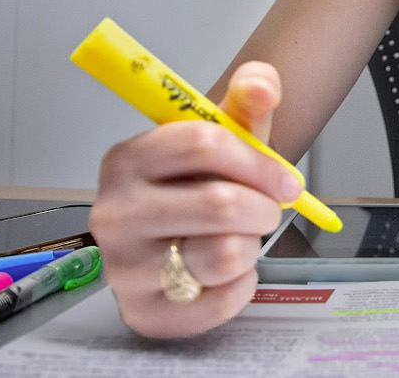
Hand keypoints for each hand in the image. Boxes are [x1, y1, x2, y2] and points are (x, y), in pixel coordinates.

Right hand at [90, 62, 301, 337]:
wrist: (179, 239)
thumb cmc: (200, 182)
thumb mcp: (226, 133)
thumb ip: (249, 97)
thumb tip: (261, 85)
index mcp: (129, 159)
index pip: (202, 142)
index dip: (258, 160)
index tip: (284, 179)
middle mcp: (115, 214)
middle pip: (219, 204)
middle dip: (263, 208)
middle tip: (266, 211)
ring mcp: (123, 268)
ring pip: (223, 255)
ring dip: (251, 247)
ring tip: (238, 240)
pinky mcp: (143, 313)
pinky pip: (220, 302)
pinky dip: (241, 286)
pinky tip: (227, 274)